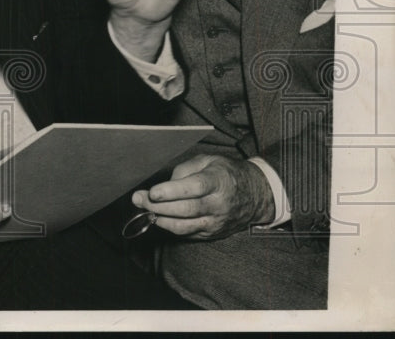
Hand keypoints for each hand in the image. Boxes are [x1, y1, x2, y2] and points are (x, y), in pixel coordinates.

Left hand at [131, 154, 275, 239]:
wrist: (255, 196)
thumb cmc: (226, 174)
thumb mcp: (209, 161)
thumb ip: (186, 169)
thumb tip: (166, 184)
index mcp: (218, 182)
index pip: (194, 188)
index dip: (172, 191)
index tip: (153, 192)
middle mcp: (218, 205)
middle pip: (185, 209)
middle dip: (158, 206)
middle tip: (138, 199)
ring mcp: (215, 222)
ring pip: (184, 226)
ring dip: (160, 219)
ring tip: (144, 209)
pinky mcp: (212, 234)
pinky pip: (187, 233)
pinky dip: (170, 226)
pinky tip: (158, 217)